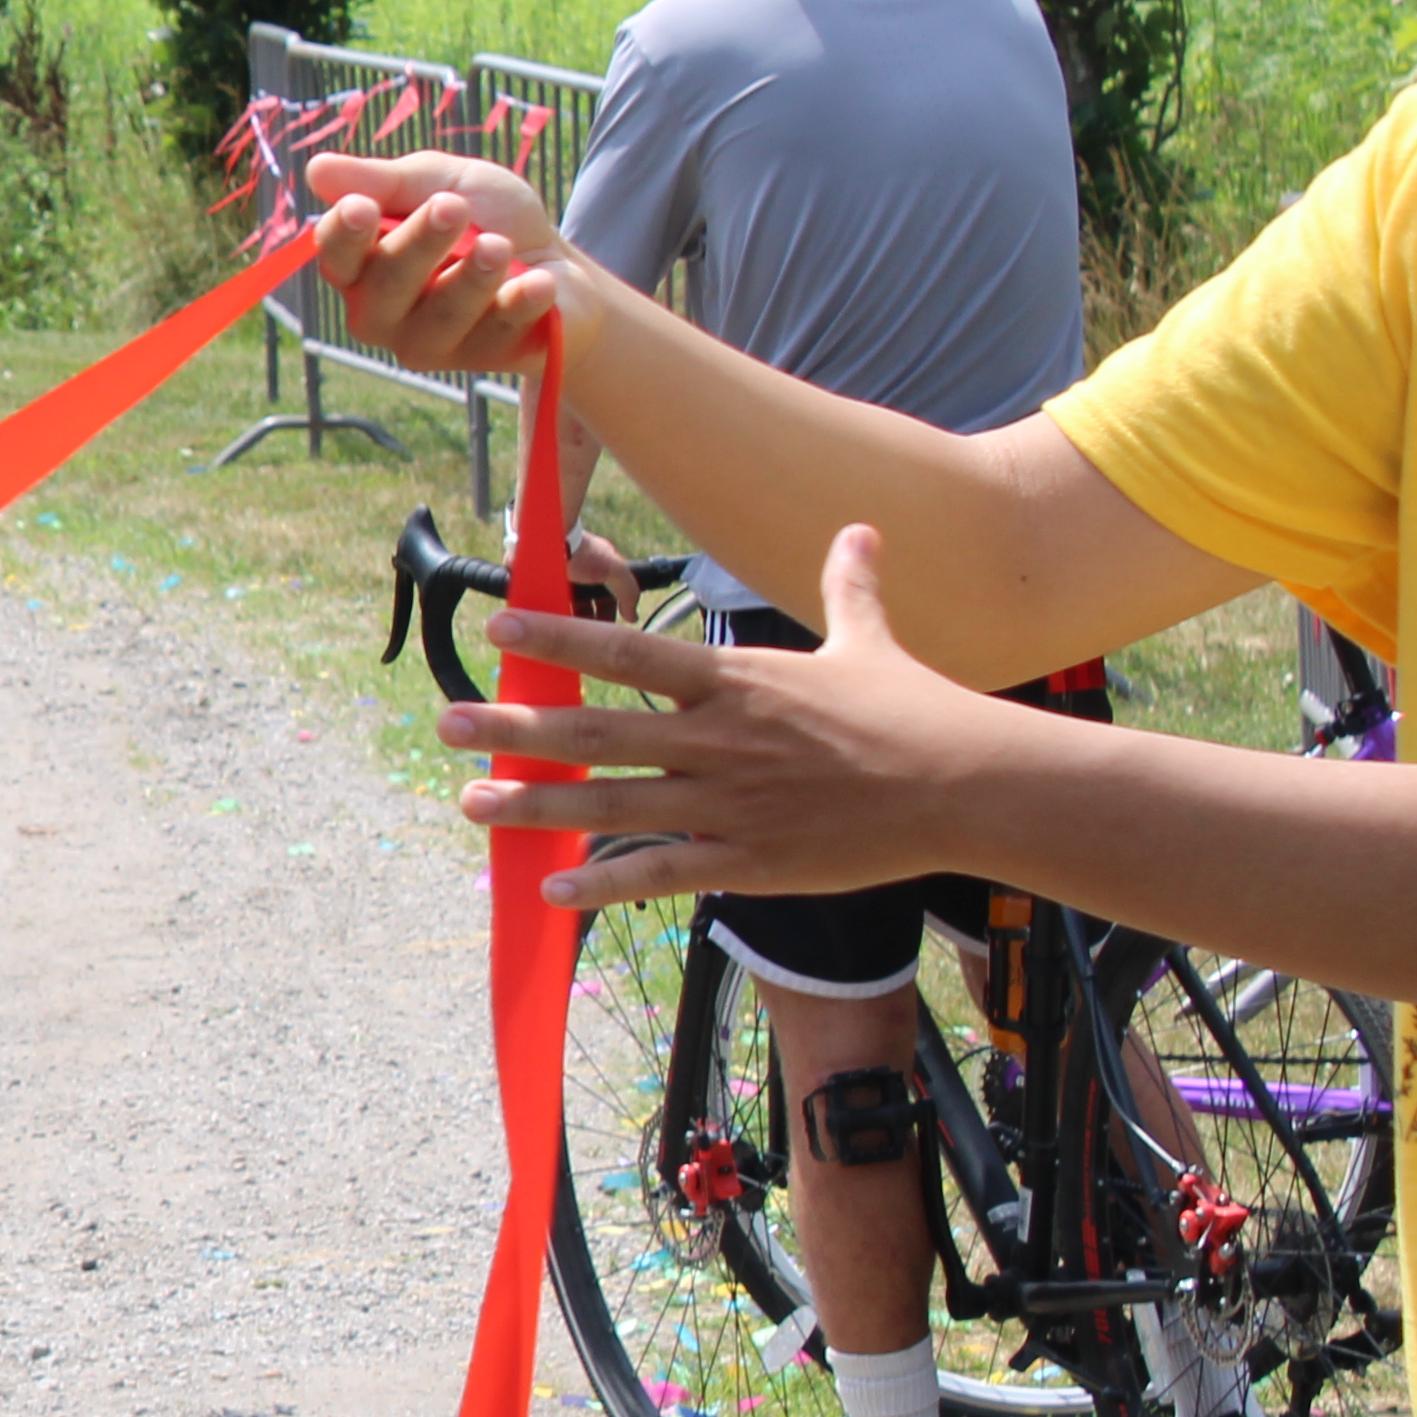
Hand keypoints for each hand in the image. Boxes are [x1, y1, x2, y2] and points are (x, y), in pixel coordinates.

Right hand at [303, 149, 566, 376]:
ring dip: (472, 277)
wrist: (562, 262)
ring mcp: (430, 341)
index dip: (343, 235)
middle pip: (382, 290)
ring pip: (438, 317)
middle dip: (417, 245)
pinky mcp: (482, 358)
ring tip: (501, 245)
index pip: (336, 257)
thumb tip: (316, 168)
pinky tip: (540, 282)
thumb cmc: (489, 218)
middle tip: (453, 206)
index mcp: (365, 265)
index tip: (361, 206)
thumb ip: (385, 180)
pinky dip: (520, 302)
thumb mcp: (443, 181)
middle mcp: (384, 312)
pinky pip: (495, 332)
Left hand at [430, 526, 1028, 909]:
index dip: (559, 639)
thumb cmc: (918, 709)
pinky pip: (662, 873)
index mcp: (736, 681)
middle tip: (447, 722)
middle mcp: (719, 738)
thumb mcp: (872, 640)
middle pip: (598, 731)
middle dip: (516, 729)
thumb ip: (849, 587)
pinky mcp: (750, 859)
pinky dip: (604, 884)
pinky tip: (552, 888)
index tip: (498, 629)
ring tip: (470, 801)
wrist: (969, 785)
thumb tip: (863, 529)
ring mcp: (730, 802)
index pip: (628, 651)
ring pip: (613, 803)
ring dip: (535, 805)